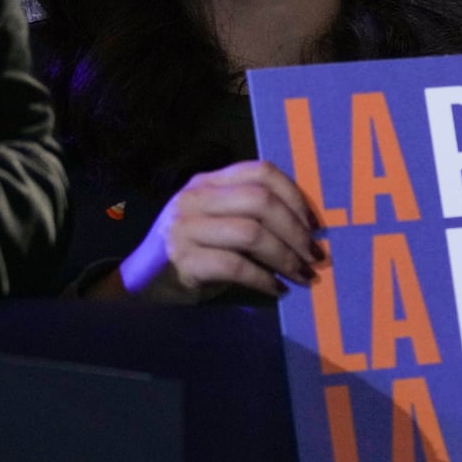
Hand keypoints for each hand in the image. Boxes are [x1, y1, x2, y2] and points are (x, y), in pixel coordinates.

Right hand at [112, 160, 323, 303]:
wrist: (145, 285)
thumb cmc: (196, 252)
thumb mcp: (219, 221)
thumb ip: (251, 213)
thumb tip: (309, 227)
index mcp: (208, 182)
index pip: (261, 172)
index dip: (295, 196)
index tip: (315, 224)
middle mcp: (195, 198)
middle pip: (261, 201)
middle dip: (295, 230)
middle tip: (314, 255)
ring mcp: (185, 228)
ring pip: (252, 232)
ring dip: (285, 256)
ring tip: (302, 274)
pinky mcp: (184, 261)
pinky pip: (236, 265)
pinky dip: (264, 279)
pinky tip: (277, 289)